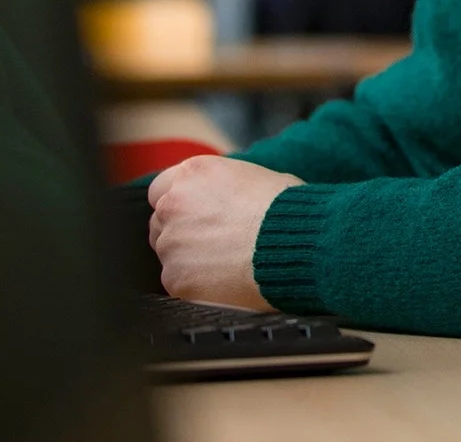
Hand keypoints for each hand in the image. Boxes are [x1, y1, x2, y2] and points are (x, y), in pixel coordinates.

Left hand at [147, 156, 301, 309]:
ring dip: (190, 259)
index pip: (162, 189)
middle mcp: (173, 205)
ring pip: (170, 254)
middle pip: (161, 223)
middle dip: (182, 232)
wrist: (299, 245)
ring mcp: (171, 243)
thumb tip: (225, 199)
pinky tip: (227, 280)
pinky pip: (180, 282)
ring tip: (228, 264)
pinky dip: (198, 285)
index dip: (180, 204)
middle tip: (215, 243)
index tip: (196, 215)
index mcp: (192, 174)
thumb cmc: (289, 210)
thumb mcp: (257, 179)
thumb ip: (225, 187)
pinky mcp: (176, 278)